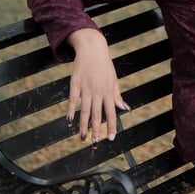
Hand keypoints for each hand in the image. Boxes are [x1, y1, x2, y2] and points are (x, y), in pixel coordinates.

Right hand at [67, 28, 128, 143]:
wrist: (92, 49)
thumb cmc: (104, 66)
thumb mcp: (114, 80)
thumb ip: (117, 96)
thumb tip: (125, 109)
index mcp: (108, 92)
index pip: (111, 112)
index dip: (111, 126)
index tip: (111, 138)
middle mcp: (98, 92)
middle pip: (97, 115)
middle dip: (96, 131)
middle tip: (95, 144)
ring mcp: (86, 89)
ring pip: (84, 111)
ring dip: (83, 126)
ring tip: (82, 138)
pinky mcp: (75, 84)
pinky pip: (72, 101)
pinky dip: (70, 112)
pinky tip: (69, 122)